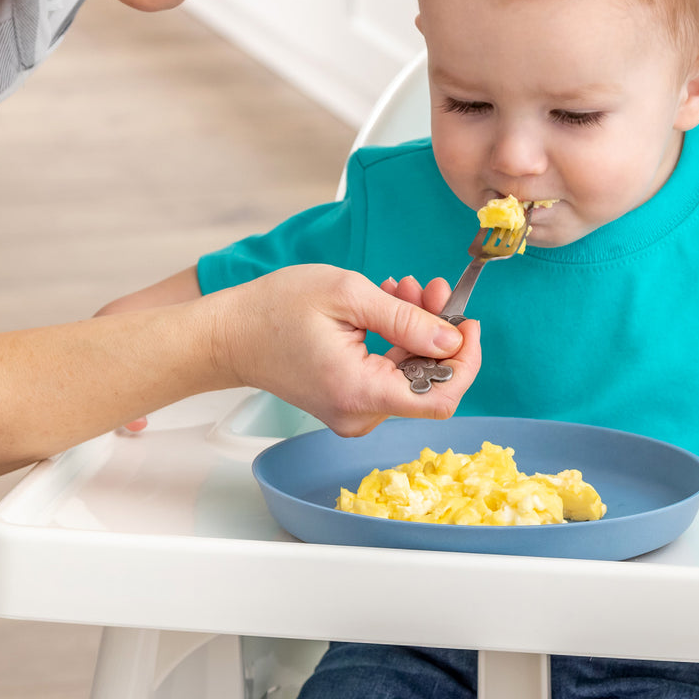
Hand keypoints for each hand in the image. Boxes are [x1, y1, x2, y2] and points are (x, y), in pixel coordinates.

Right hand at [205, 264, 480, 436]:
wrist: (229, 334)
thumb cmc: (276, 309)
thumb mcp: (348, 296)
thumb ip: (406, 320)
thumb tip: (452, 340)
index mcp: (360, 392)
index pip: (441, 399)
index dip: (467, 362)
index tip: (468, 322)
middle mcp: (359, 413)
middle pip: (428, 382)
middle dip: (438, 331)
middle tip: (431, 286)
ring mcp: (353, 410)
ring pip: (411, 374)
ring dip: (417, 329)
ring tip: (404, 287)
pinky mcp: (348, 400)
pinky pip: (390, 373)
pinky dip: (398, 340)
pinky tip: (389, 305)